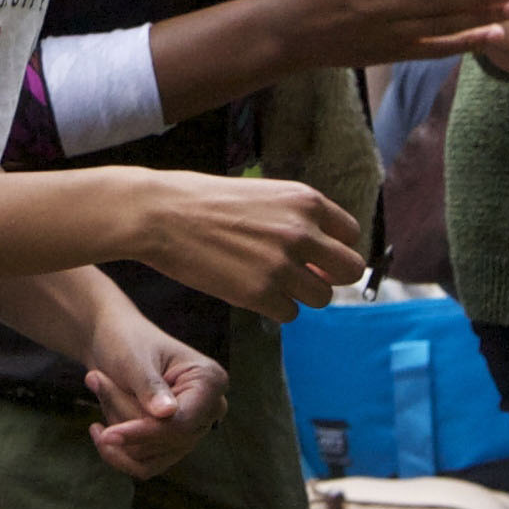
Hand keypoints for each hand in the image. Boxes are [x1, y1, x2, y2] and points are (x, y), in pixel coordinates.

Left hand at [83, 326, 229, 481]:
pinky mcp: (172, 444)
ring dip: (116, 423)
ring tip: (99, 383)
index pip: (182, 424)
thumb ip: (150, 387)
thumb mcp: (133, 359)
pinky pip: (144, 466)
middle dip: (122, 416)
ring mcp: (191, 430)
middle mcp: (208, 411)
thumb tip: (168, 415)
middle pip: (163, 440)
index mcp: (210, 382)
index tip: (108, 435)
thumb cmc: (125, 340)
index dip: (144, 432)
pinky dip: (117, 451)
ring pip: (148, 454)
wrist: (110, 340)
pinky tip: (97, 428)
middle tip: (94, 378)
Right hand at [124, 171, 364, 321]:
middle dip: (329, 277)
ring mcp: (282, 265)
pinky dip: (273, 308)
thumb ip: (296, 219)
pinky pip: (290, 314)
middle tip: (304, 276)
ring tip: (268, 282)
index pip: (350, 234)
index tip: (315, 255)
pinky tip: (248, 289)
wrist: (158, 214)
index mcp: (305, 200)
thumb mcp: (262, 195)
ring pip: (322, 298)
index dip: (333, 248)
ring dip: (300, 295)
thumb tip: (322, 259)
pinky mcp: (260, 293)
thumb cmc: (203, 201)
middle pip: (350, 270)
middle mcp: (301, 232)